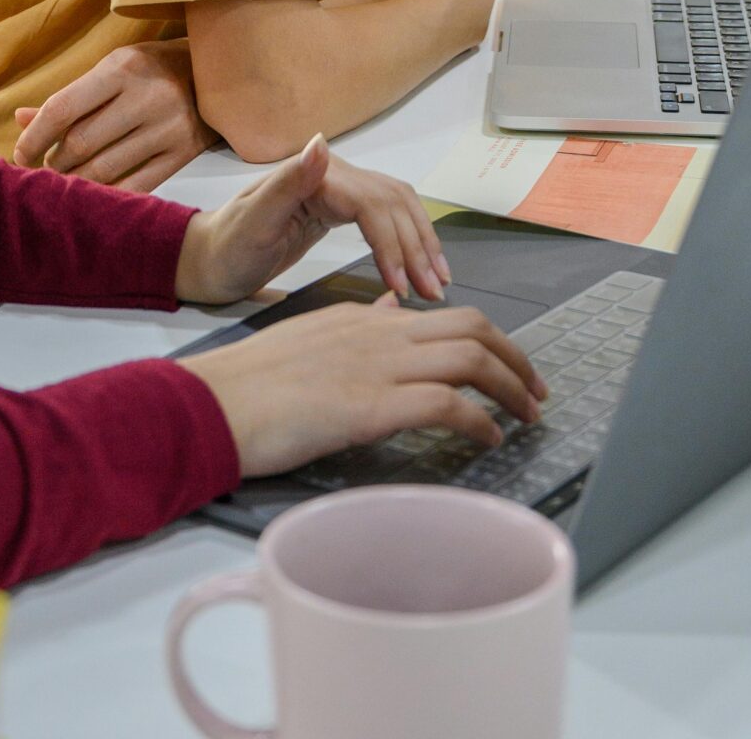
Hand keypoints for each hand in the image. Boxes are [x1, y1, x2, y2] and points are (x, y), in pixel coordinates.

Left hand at [13, 41, 213, 190]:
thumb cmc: (153, 70)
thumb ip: (71, 96)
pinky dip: (109, 194)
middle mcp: (146, 97)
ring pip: (105, 169)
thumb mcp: (114, 69)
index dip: (34, 137)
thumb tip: (20, 119)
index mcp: (122, 68)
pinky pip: (136, 185)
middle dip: (55, 162)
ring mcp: (168, 128)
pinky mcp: (184, 154)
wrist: (219, 75)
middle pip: (81, 143)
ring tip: (69, 178)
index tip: (20, 155)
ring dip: (77, 181)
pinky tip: (96, 193)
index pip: (63, 108)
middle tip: (49, 166)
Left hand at [176, 134, 449, 308]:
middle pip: (393, 203)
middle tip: (435, 292)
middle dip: (418, 247)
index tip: (402, 287)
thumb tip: (321, 144)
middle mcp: (332, 175)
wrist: (207, 260)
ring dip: (421, 242)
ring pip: (396, 208)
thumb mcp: (253, 221)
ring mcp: (336, 191)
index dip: (393, 244)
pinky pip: (384, 219)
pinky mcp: (337, 210)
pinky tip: (416, 266)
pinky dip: (406, 240)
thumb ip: (288, 183)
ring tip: (438, 282)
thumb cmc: (227, 248)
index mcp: (315, 175)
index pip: (373, 203)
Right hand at [184, 297, 546, 478]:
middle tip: (536, 391)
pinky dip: (479, 421)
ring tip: (528, 416)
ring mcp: (376, 366)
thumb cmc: (253, 384)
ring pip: (470, 356)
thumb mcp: (310, 339)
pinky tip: (489, 441)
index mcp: (362, 318)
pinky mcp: (370, 405)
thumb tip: (394, 310)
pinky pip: (446, 403)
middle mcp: (377, 331)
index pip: (441, 317)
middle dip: (515, 357)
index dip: (485, 341)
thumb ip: (357, 327)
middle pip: (472, 326)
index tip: (506, 368)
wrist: (214, 402)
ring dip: (511, 386)